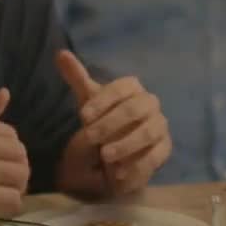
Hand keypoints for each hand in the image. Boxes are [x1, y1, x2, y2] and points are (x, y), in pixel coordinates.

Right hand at [0, 88, 29, 225]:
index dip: (7, 149)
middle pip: (19, 153)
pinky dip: (10, 204)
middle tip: (1, 179)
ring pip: (21, 175)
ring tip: (2, 190)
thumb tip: (6, 93)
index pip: (10, 133)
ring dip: (17, 186)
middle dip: (16, 167)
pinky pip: (14, 200)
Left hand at [55, 51, 170, 195]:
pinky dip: (136, 164)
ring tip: (105, 156)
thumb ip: (76, 77)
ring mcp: (160, 126)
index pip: (122, 88)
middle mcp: (150, 104)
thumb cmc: (102, 121)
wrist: (113, 153)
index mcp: (132, 88)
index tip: (83, 116)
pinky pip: (155, 155)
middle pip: (136, 108)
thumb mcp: (88, 101)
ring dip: (125, 144)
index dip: (102, 101)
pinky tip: (118, 172)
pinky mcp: (165, 149)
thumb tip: (60, 53)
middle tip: (90, 137)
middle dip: (111, 123)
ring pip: (148, 132)